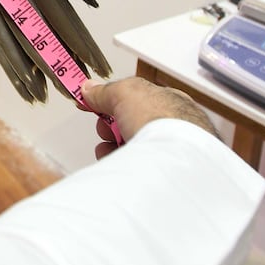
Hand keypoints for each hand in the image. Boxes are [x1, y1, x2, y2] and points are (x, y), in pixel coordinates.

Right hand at [81, 76, 217, 158]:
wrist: (175, 156)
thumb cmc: (163, 120)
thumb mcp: (124, 92)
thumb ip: (104, 91)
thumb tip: (89, 89)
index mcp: (170, 102)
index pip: (137, 99)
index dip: (113, 102)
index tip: (94, 104)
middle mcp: (172, 128)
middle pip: (130, 125)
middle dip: (111, 128)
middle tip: (106, 129)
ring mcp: (167, 152)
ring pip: (131, 148)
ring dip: (112, 147)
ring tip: (109, 148)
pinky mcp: (161, 174)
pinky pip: (133, 168)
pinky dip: (120, 165)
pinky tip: (118, 162)